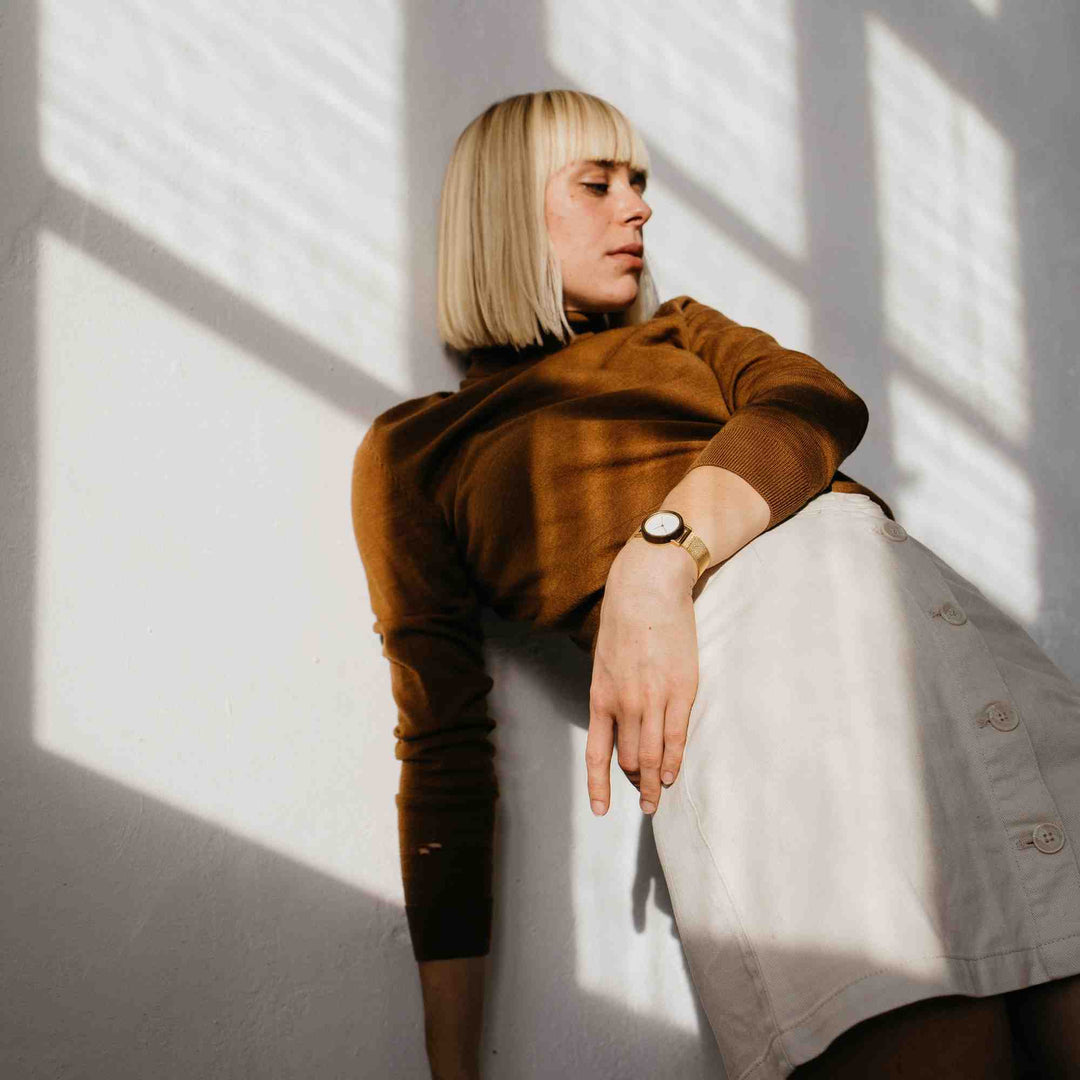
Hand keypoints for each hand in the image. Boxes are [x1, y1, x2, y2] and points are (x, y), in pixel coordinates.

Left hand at [586, 537, 698, 815]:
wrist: (648, 589)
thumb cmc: (624, 621)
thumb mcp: (604, 659)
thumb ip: (610, 691)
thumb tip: (617, 719)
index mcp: (601, 696)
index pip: (597, 754)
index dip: (599, 786)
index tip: (601, 811)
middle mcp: (624, 704)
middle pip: (629, 759)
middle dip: (635, 782)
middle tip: (644, 799)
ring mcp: (653, 699)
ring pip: (652, 756)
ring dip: (655, 783)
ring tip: (657, 799)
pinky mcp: (680, 690)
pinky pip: (676, 737)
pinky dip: (674, 761)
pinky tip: (673, 775)